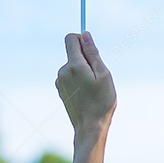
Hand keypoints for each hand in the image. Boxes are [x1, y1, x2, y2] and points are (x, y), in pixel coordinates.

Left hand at [56, 31, 115, 162]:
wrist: (90, 128)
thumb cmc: (101, 101)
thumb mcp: (103, 74)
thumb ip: (93, 53)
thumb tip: (85, 35)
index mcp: (74, 65)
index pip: (71, 39)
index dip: (82, 39)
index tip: (92, 49)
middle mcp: (63, 71)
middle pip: (73, 53)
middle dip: (86, 58)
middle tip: (98, 76)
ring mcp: (60, 81)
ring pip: (73, 66)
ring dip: (83, 71)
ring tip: (93, 88)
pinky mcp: (60, 90)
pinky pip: (70, 76)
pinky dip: (79, 80)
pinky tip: (87, 94)